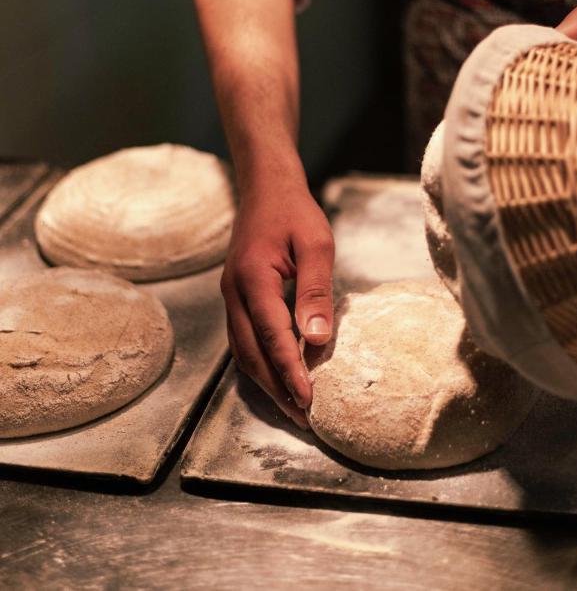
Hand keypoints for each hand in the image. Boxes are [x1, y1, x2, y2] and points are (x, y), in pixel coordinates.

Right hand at [221, 177, 334, 428]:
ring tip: (294, 407)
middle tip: (303, 417)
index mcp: (252, 277)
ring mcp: (231, 296)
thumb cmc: (294, 211)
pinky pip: (244, 339)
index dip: (290, 370)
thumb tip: (318, 337)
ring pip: (243, 351)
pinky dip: (261, 363)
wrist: (265, 188)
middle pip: (250, 353)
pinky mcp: (236, 298)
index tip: (308, 399)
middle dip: (276, 388)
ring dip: (267, 381)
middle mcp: (234, 292)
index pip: (271, 334)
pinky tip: (281, 375)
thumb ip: (315, 289)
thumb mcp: (316, 243)